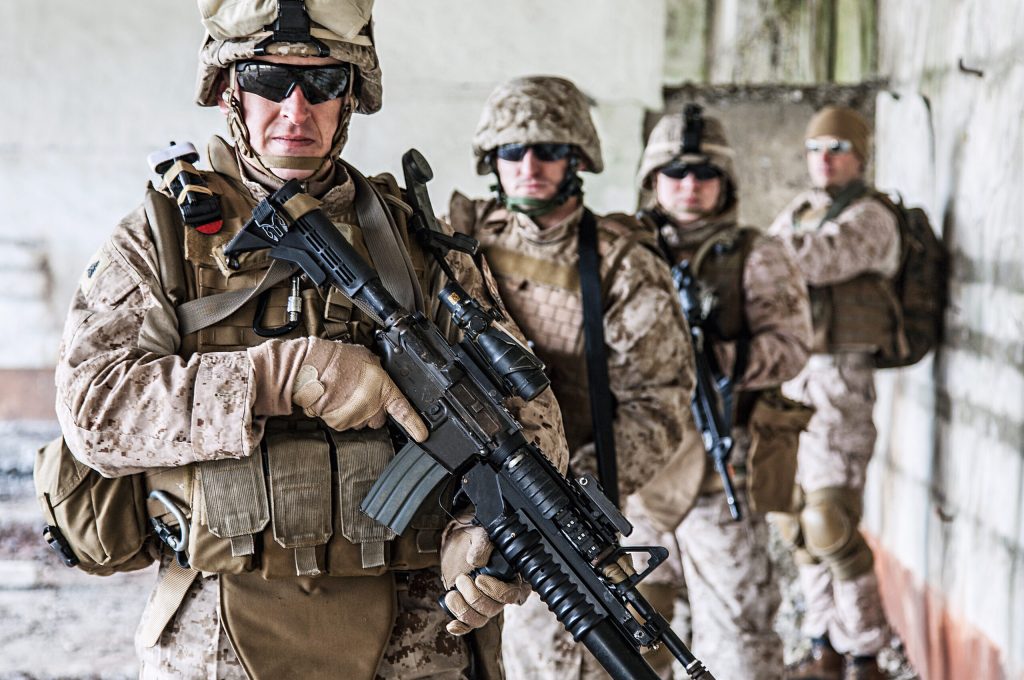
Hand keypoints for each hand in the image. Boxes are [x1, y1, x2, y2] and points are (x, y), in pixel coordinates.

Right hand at [247, 337, 427, 440]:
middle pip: (378, 419)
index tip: (421, 435)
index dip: (414, 424)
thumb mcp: (367, 358)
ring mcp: (355, 418)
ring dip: (354, 412)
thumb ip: (377, 373)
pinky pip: (343, 422)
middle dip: (372, 411)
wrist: (312, 368)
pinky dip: (339, 414)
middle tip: (360, 394)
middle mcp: (372, 407)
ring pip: (360, 422)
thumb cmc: (337, 359)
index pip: (404, 411)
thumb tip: (378, 376)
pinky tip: (334, 399)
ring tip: (344, 393)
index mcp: (383, 389)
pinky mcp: (339, 424)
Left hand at [439, 516, 529, 635]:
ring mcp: (486, 604)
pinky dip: (460, 627)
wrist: (458, 544)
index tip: (479, 578)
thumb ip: (482, 545)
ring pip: (479, 620)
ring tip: (452, 593)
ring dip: (463, 609)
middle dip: (474, 596)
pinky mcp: (470, 609)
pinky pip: (468, 626)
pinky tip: (451, 624)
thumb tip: (476, 561)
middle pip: (493, 609)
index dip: (496, 591)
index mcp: (511, 577)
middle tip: (462, 578)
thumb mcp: (480, 535)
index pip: (512, 594)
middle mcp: (501, 594)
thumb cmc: (474, 539)